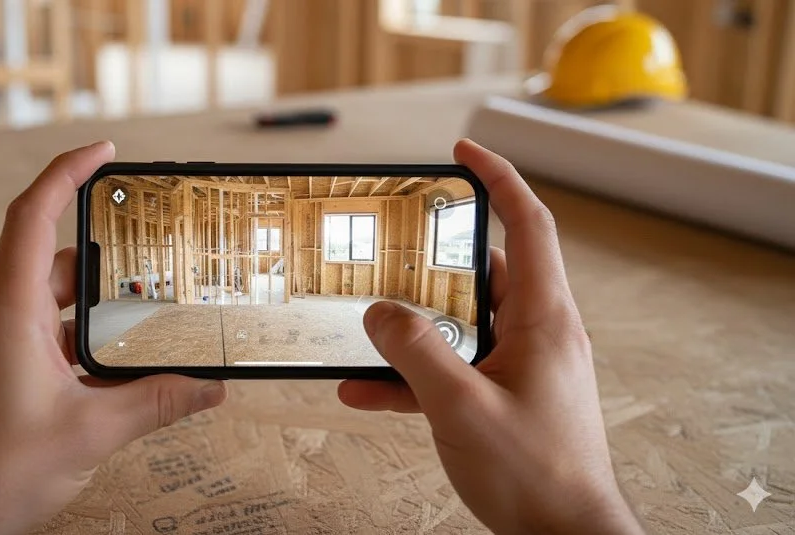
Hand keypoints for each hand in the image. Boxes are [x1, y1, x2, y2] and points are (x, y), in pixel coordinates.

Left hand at [0, 141, 227, 534]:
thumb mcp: (91, 432)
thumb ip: (156, 403)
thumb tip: (208, 388)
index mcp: (9, 311)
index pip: (32, 214)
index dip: (68, 171)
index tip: (105, 151)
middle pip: (54, 263)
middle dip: (107, 262)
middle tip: (154, 260)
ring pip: (50, 306)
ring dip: (94, 311)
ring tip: (145, 322)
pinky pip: (40, 337)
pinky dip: (77, 342)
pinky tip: (111, 370)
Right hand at [338, 140, 643, 533]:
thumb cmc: (537, 476)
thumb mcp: (461, 408)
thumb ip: (415, 353)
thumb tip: (380, 312)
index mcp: (543, 318)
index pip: (527, 224)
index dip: (498, 178)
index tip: (463, 151)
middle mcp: (537, 332)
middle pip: (482, 270)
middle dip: (432, 258)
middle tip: (394, 243)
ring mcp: (520, 364)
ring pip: (460, 322)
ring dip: (413, 326)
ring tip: (366, 323)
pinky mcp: (502, 394)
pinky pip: (452, 368)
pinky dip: (412, 374)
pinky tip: (365, 389)